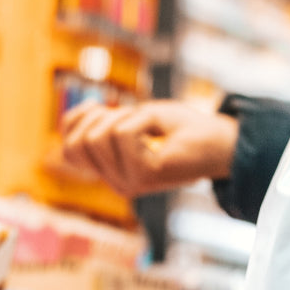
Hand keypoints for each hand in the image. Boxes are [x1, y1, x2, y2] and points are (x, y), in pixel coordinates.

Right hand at [59, 100, 238, 197]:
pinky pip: (122, 133)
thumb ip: (101, 125)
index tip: (99, 105)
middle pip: (78, 143)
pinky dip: (140, 119)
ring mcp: (128, 183)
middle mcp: (116, 184)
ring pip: (97, 137)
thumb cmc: (182, 129)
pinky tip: (158, 131)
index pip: (68, 148)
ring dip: (123, 117)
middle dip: (100, 118)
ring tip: (148, 124)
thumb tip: (75, 116)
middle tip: (132, 117)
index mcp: (111, 173)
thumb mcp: (133, 120)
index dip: (76, 120)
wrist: (221, 143)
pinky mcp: (143, 175)